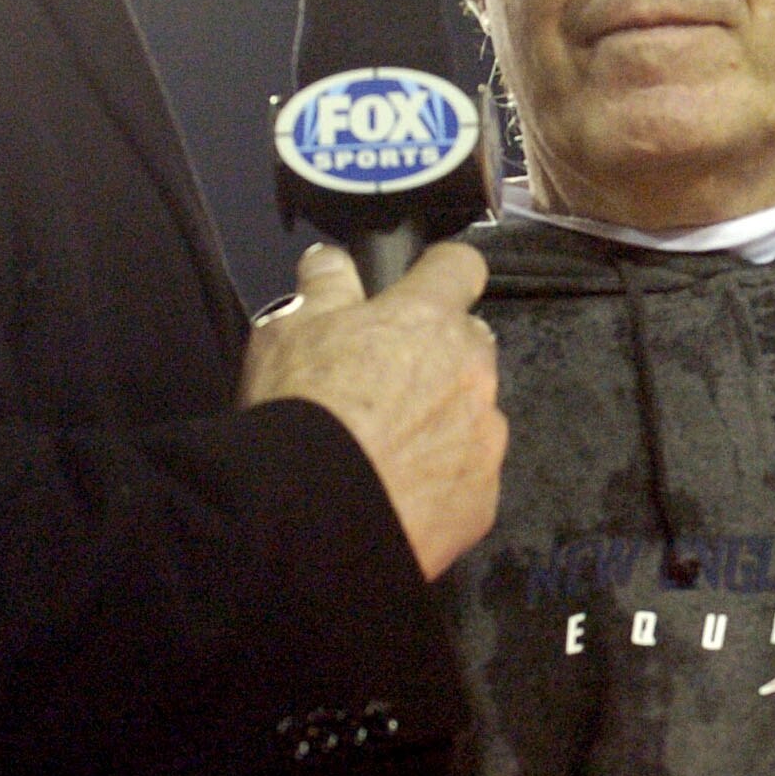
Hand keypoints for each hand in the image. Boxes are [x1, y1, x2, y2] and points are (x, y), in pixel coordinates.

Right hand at [241, 241, 504, 581]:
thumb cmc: (301, 407)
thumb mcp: (289, 329)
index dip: (440, 273)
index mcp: (430, 319)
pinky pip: (470, 476)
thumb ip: (323, 286)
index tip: (423, 285)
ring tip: (389, 449)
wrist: (310, 514)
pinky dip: (443, 478)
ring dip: (444, 419)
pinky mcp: (483, 498)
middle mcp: (474, 371)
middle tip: (386, 383)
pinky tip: (400, 492)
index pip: (460, 267)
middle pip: (471, 345)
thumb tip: (331, 261)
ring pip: (474, 413)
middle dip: (438, 355)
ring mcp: (485, 437)